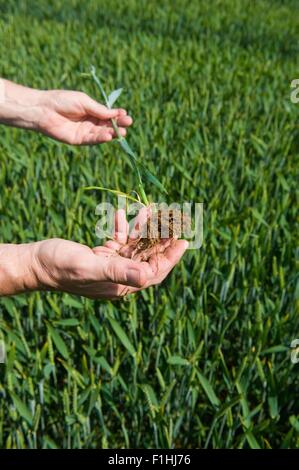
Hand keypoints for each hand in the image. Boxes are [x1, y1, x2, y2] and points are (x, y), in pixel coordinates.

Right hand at [32, 210, 186, 299]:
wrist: (36, 264)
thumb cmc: (60, 268)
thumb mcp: (89, 267)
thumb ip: (117, 270)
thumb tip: (147, 275)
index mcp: (121, 285)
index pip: (154, 271)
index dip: (170, 256)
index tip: (184, 239)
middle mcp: (119, 277)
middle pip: (148, 257)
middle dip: (160, 238)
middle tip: (171, 219)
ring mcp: (110, 266)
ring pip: (134, 246)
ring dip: (141, 228)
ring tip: (149, 209)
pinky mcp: (101, 256)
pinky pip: (118, 240)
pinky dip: (121, 227)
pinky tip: (120, 213)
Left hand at [37, 89, 131, 144]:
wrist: (44, 109)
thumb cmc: (62, 100)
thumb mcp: (84, 102)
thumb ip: (99, 110)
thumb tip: (116, 113)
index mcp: (91, 111)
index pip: (108, 115)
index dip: (117, 115)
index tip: (125, 114)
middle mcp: (89, 122)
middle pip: (107, 126)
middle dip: (118, 125)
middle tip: (128, 123)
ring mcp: (84, 132)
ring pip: (101, 134)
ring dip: (112, 134)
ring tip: (121, 132)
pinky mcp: (78, 140)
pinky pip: (92, 140)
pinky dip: (101, 139)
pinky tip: (108, 136)